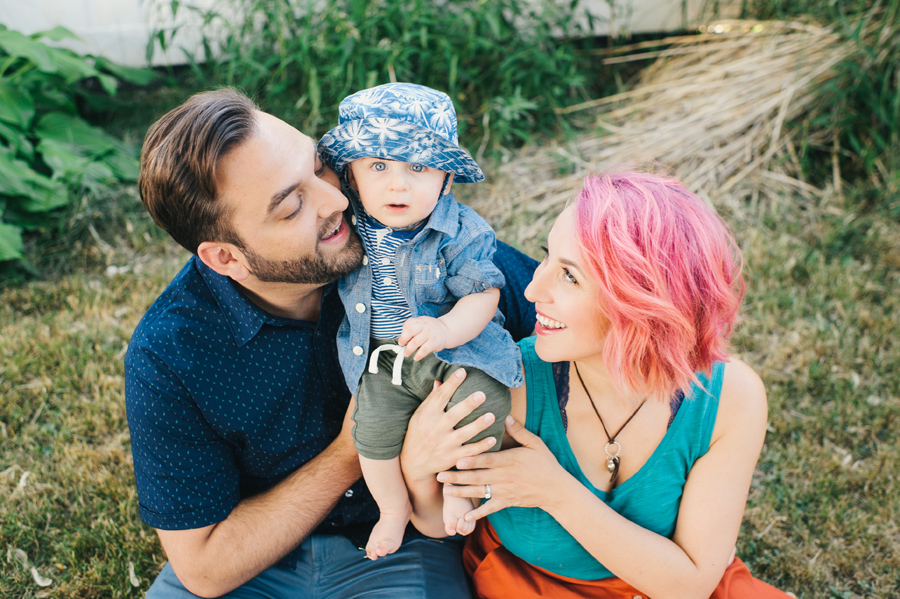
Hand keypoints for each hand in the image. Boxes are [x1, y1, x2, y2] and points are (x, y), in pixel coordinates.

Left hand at [399, 316, 448, 360]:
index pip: (408, 324)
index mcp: (420, 321)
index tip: (401, 340)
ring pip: (416, 341)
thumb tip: (402, 340)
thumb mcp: (421, 324)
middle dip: (403, 339)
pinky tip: (416, 358)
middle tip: (401, 345)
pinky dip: (419, 355)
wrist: (446, 330)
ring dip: (409, 349)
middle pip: (411, 331)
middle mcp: (424, 326)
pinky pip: (425, 349)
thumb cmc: (430, 329)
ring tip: (406, 354)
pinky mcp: (434, 342)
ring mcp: (430, 334)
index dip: (403, 332)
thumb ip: (412, 329)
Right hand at [400, 368, 497, 484]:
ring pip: (464, 434)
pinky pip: (469, 452)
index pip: (440, 397)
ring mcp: (444, 445)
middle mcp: (435, 429)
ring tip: (491, 416)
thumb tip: (440, 381)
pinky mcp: (452, 458)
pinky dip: (481, 446)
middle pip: (454, 415)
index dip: (451, 384)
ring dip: (478, 425)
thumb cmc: (417, 434)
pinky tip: (493, 438)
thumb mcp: (419, 416)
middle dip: (468, 405)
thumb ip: (432, 399)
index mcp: (427, 416)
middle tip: (482, 394)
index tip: (462, 371)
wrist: (413, 464)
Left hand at [437, 415, 571, 521]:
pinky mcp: (506, 502)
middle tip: (440, 475)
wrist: (555, 489)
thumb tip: (506, 416)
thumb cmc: (545, 463)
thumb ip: (519, 431)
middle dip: (458, 477)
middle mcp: (503, 477)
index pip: (487, 460)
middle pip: (477, 477)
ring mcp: (504, 491)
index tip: (457, 460)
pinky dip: (477, 513)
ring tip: (445, 491)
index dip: (472, 460)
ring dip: (461, 492)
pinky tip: (464, 516)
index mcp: (509, 461)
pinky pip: (489, 508)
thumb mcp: (535, 443)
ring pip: (479, 492)